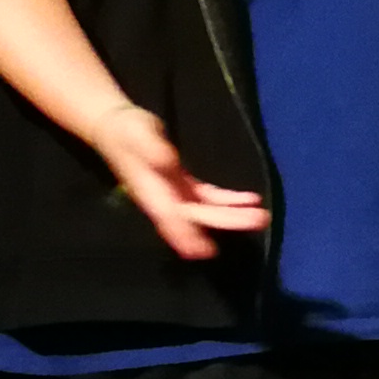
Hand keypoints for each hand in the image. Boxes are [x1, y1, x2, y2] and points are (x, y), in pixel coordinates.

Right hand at [92, 102, 270, 261]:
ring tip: (262, 214)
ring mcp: (175, 193)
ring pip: (206, 210)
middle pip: (198, 216)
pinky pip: (208, 197)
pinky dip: (228, 200)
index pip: (171, 218)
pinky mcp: (182, 184)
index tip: (206, 252)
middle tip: (260, 220)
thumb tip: (168, 163)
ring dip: (233, 213)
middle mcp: (164, 199)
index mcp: (152, 192)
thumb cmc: (126, 131)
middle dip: (227, 221)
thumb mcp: (139, 135)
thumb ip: (154, 150)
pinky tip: (250, 199)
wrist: (116, 125)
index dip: (187, 235)